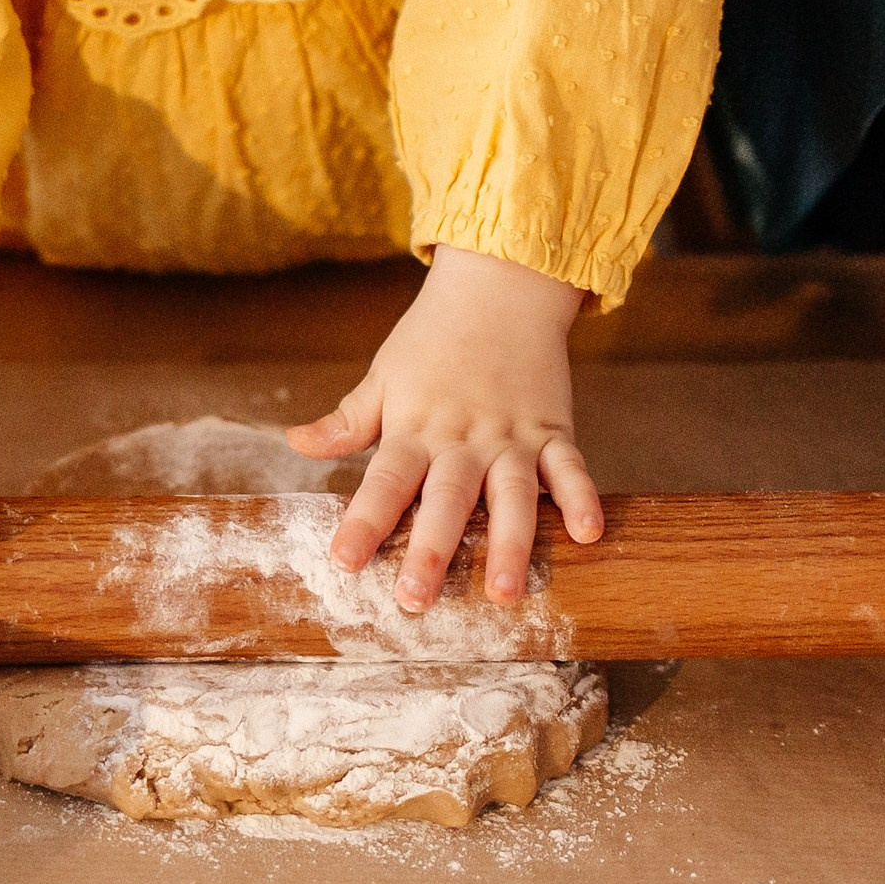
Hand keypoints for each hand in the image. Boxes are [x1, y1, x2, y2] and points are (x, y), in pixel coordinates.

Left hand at [287, 246, 601, 610]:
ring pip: (511, 495)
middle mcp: (462, 439)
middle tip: (416, 599)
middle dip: (431, 549)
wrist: (499, 285)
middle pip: (446, 499)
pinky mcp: (552, 430)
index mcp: (415, 429)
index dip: (363, 521)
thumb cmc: (434, 338)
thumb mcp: (384, 376)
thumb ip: (347, 420)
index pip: (384, 480)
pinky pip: (569, 467)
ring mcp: (511, 437)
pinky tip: (589, 533)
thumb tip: (296, 442)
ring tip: (507, 592)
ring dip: (511, 543)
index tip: (344, 562)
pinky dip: (581, 497)